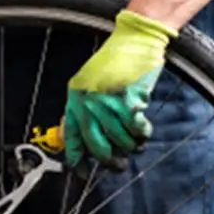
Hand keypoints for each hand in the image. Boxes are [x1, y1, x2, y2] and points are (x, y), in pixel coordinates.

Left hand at [62, 9, 175, 167]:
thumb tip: (76, 135)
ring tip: (136, 141)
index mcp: (75, 100)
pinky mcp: (129, 101)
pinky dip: (142, 132)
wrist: (133, 42)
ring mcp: (109, 104)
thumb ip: (82, 108)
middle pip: (98, 146)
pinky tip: (143, 128)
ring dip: (131, 145)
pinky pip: (137, 128)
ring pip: (121, 140)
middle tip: (118, 164)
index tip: (79, 171)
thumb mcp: (87, 84)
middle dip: (109, 161)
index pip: (71, 137)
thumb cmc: (113, 62)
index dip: (75, 158)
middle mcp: (89, 104)